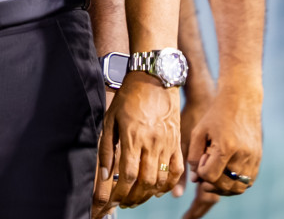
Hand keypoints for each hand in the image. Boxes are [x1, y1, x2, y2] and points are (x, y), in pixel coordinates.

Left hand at [94, 75, 182, 212]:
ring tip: (137, 199)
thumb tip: (106, 174)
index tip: (113, 200)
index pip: (128, 175)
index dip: (121, 192)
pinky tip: (158, 190)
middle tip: (124, 204)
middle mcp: (152, 143)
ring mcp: (167, 144)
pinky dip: (169, 185)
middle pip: (145, 182)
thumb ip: (107, 147)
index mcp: (133, 137)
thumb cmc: (128, 98)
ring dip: (149, 194)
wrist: (155, 80)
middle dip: (134, 198)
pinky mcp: (177, 142)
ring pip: (161, 179)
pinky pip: (177, 170)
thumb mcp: (110, 119)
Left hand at [183, 84, 261, 215]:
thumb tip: (196, 179)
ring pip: (238, 187)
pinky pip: (248, 181)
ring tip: (215, 176)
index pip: (210, 176)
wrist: (241, 101)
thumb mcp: (199, 132)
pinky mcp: (258, 159)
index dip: (201, 173)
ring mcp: (253, 159)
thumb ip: (194, 155)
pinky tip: (227, 174)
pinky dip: (236, 183)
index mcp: (226, 147)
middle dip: (211, 183)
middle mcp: (242, 156)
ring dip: (224, 187)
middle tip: (204, 173)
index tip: (200, 160)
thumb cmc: (216, 115)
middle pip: (224, 185)